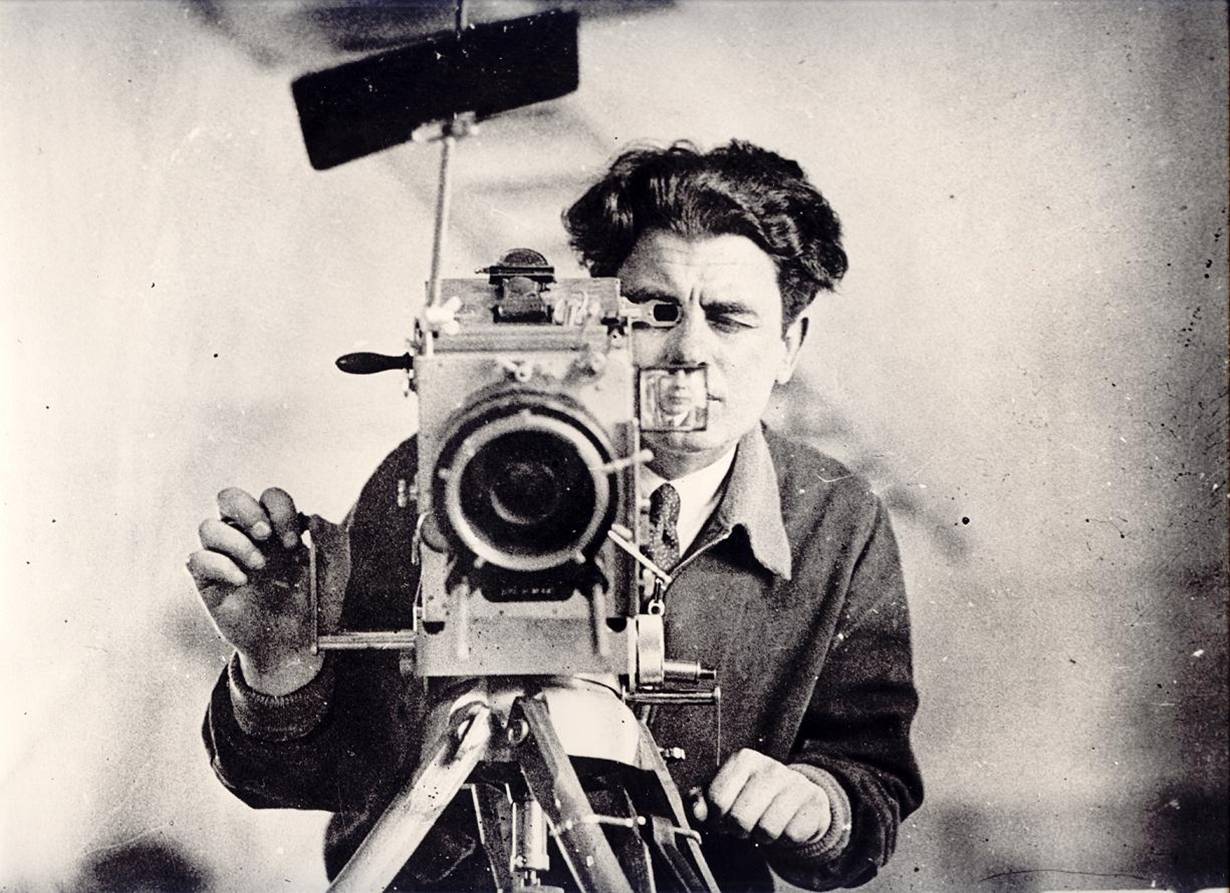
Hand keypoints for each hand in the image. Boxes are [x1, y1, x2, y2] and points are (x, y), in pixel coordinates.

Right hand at [187, 487, 348, 694]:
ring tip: (258, 567)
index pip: (270, 498)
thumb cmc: (314, 608)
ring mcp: (225, 558)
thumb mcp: (335, 574)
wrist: (294, 648)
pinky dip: (218, 565)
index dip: (280, 510)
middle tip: (265, 535)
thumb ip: (333, 540)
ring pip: (208, 526)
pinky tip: (241, 582)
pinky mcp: (207, 581)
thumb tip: (312, 516)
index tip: (292, 541)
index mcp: (278, 529)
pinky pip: (196, 558)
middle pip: (229, 497)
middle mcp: (248, 538)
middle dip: (247, 510)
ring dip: (235, 542)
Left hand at [691, 748, 831, 845]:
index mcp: (743, 759)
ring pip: (766, 830)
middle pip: (740, 818)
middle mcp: (769, 766)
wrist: (799, 799)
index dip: (717, 818)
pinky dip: (785, 839)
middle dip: (739, 830)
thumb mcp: (727, 794)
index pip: (717, 799)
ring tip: (765, 824)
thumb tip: (697, 812)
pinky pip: (790, 836)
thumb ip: (703, 801)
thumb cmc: (756, 797)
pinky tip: (785, 826)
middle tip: (746, 825)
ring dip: (762, 837)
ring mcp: (794, 782)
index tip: (724, 818)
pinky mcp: (813, 802)